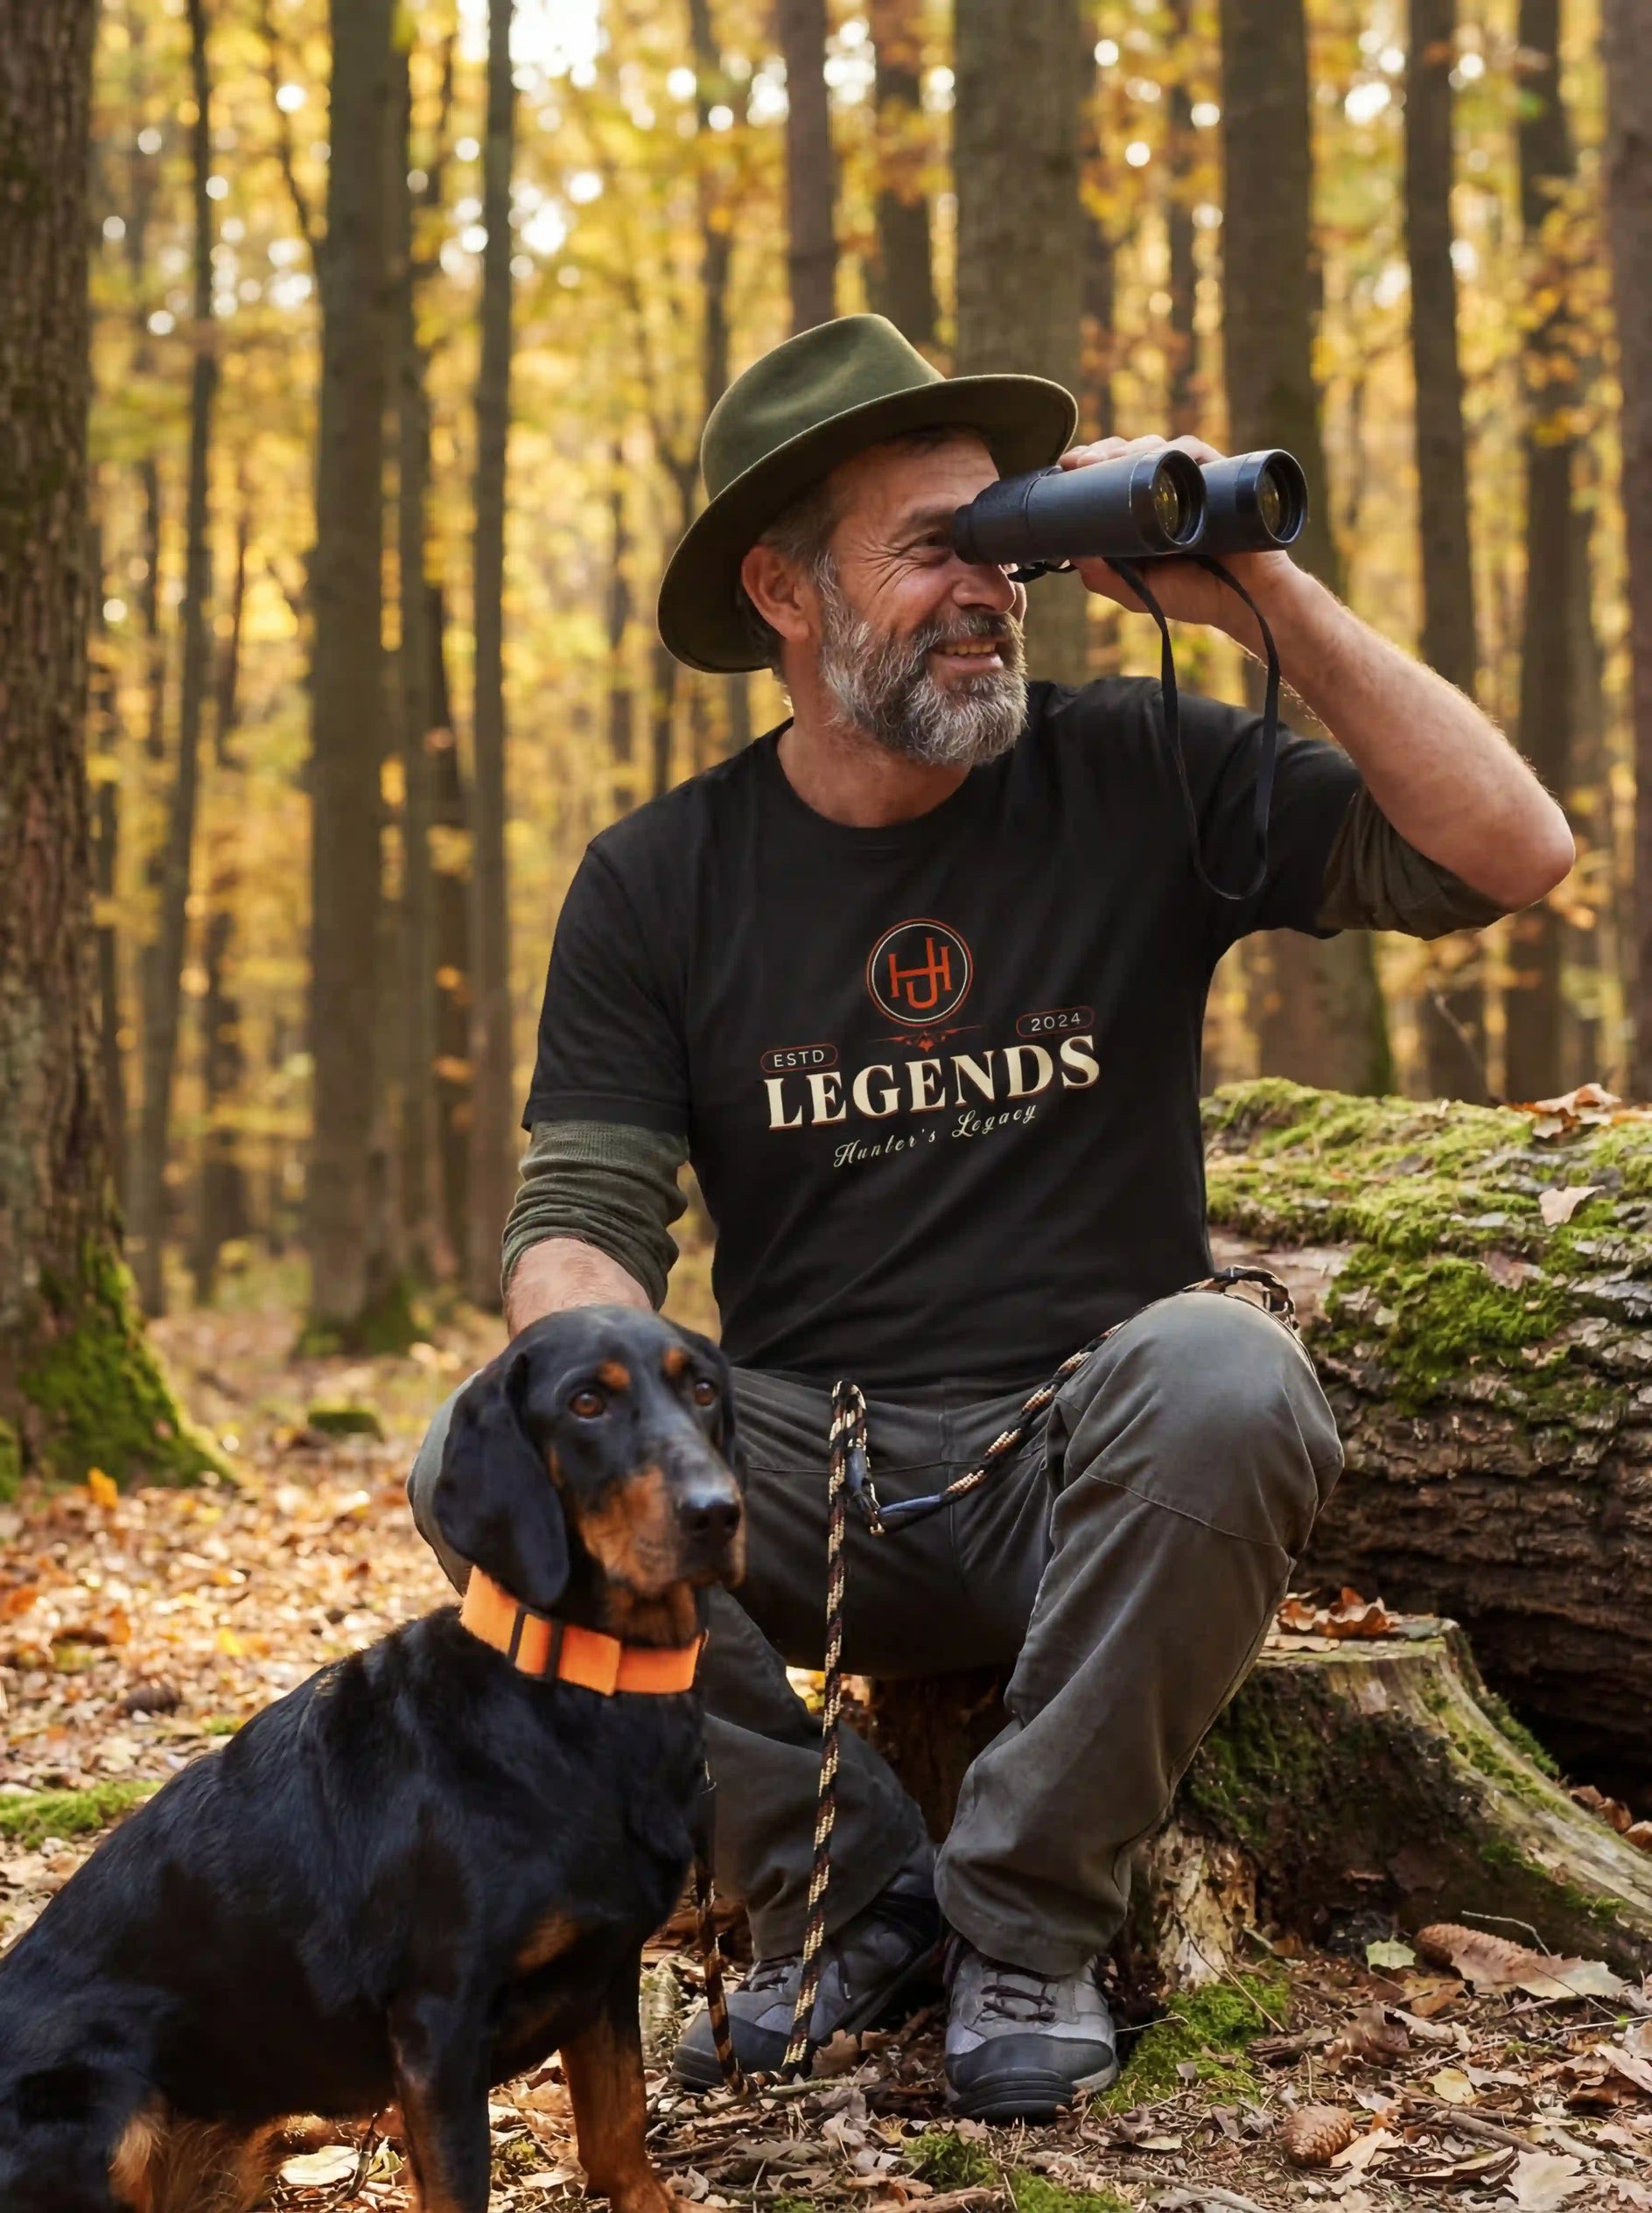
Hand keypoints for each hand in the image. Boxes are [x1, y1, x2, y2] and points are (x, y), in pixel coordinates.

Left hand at [1059, 434, 1301, 653]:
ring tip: (1111, 458)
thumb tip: (1072, 553)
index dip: (1087, 465)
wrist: (1246, 600)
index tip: (1065, 466)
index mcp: (1138, 510)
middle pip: (1127, 454)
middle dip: (1102, 450)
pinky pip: (1195, 452)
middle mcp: (1162, 490)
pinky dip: (1176, 450)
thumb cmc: (1192, 595)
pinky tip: (1158, 457)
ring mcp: (1191, 481)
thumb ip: (1104, 578)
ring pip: (1156, 447)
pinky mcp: (1219, 476)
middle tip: (1080, 461)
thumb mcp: (1137, 591)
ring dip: (1130, 446)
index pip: (1108, 476)